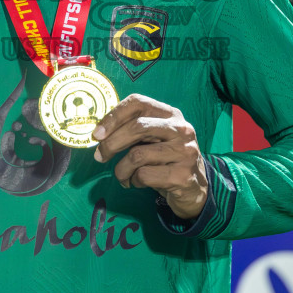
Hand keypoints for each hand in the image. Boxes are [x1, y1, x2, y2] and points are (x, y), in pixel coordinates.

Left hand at [92, 94, 209, 220]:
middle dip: (111, 143)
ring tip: (123, 176)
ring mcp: (184, 151)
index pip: (138, 103)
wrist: (194, 189)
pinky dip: (134, 181)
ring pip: (137, 155)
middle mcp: (181, 129)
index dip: (114, 116)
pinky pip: (144, 175)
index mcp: (171, 114)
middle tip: (100, 156)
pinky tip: (138, 183)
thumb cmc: (165, 160)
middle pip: (137, 127)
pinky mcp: (183, 175)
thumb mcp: (153, 139)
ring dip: (121, 169)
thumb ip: (133, 131)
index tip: (97, 133)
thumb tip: (100, 133)